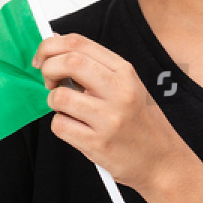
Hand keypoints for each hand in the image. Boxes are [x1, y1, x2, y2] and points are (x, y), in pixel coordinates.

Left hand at [33, 32, 189, 195]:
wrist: (160, 160)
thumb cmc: (139, 122)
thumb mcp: (127, 86)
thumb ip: (95, 66)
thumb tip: (57, 43)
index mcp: (125, 72)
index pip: (79, 43)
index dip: (51, 46)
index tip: (42, 57)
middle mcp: (119, 92)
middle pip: (69, 62)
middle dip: (48, 69)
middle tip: (49, 81)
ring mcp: (109, 118)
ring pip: (59, 97)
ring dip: (53, 101)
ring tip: (66, 108)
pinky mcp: (98, 143)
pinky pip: (60, 126)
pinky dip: (60, 125)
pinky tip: (75, 128)